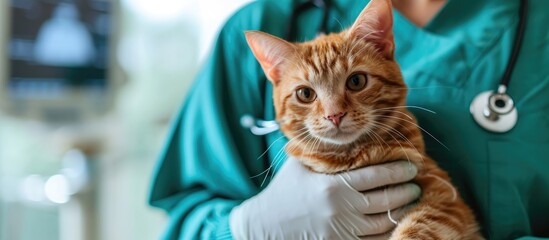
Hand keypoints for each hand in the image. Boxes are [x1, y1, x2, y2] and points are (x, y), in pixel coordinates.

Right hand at [229, 157, 420, 238]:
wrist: (266, 225)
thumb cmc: (284, 191)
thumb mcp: (300, 165)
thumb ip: (324, 153)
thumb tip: (345, 134)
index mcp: (333, 186)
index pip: (375, 175)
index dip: (397, 169)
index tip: (411, 164)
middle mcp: (342, 209)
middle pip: (386, 199)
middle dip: (406, 190)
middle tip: (416, 182)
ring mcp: (343, 231)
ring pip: (384, 222)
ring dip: (402, 210)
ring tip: (411, 201)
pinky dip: (389, 230)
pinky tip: (396, 221)